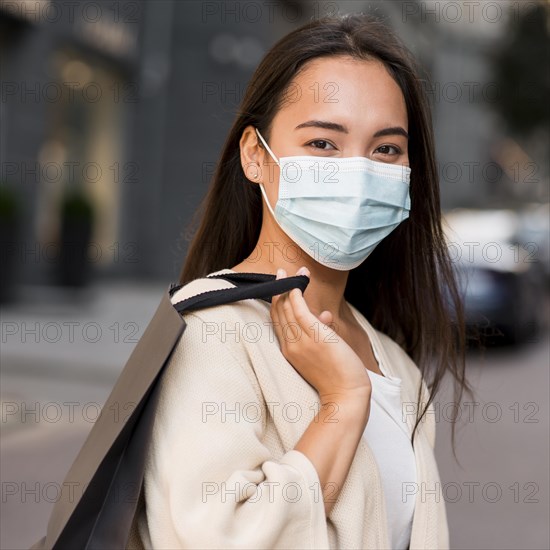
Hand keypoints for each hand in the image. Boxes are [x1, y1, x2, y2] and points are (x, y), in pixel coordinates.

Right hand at [270, 267, 371, 404]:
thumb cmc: (337, 376)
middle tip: (281, 272)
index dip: (277, 301)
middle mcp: (291, 345)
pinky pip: (300, 313)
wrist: (346, 396)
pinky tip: (296, 286)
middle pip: (278, 313)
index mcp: (289, 351)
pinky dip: (296, 298)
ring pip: (287, 310)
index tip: (281, 286)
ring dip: (289, 287)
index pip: (278, 321)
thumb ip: (320, 331)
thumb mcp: (324, 351)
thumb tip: (325, 315)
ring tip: (292, 271)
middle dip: (279, 290)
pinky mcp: (315, 337)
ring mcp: (301, 341)